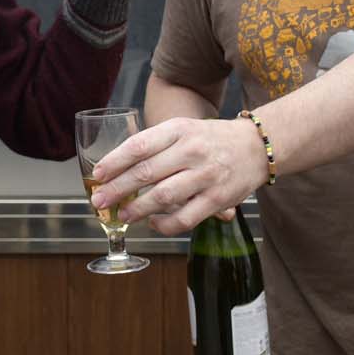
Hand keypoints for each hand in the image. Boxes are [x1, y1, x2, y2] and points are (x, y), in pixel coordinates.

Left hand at [90, 116, 268, 234]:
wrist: (256, 146)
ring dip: (137, 209)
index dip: (114, 162)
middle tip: (99, 200)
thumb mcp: (183, 129)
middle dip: (117, 189)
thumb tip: (117, 170)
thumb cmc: (211, 139)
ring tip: (123, 215)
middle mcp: (191, 150)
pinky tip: (153, 223)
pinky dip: (164, 225)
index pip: (139, 145)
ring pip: (162, 197)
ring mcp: (205, 175)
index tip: (97, 174)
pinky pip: (184, 218)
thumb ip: (155, 146)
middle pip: (145, 172)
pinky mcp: (218, 199)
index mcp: (179, 130)